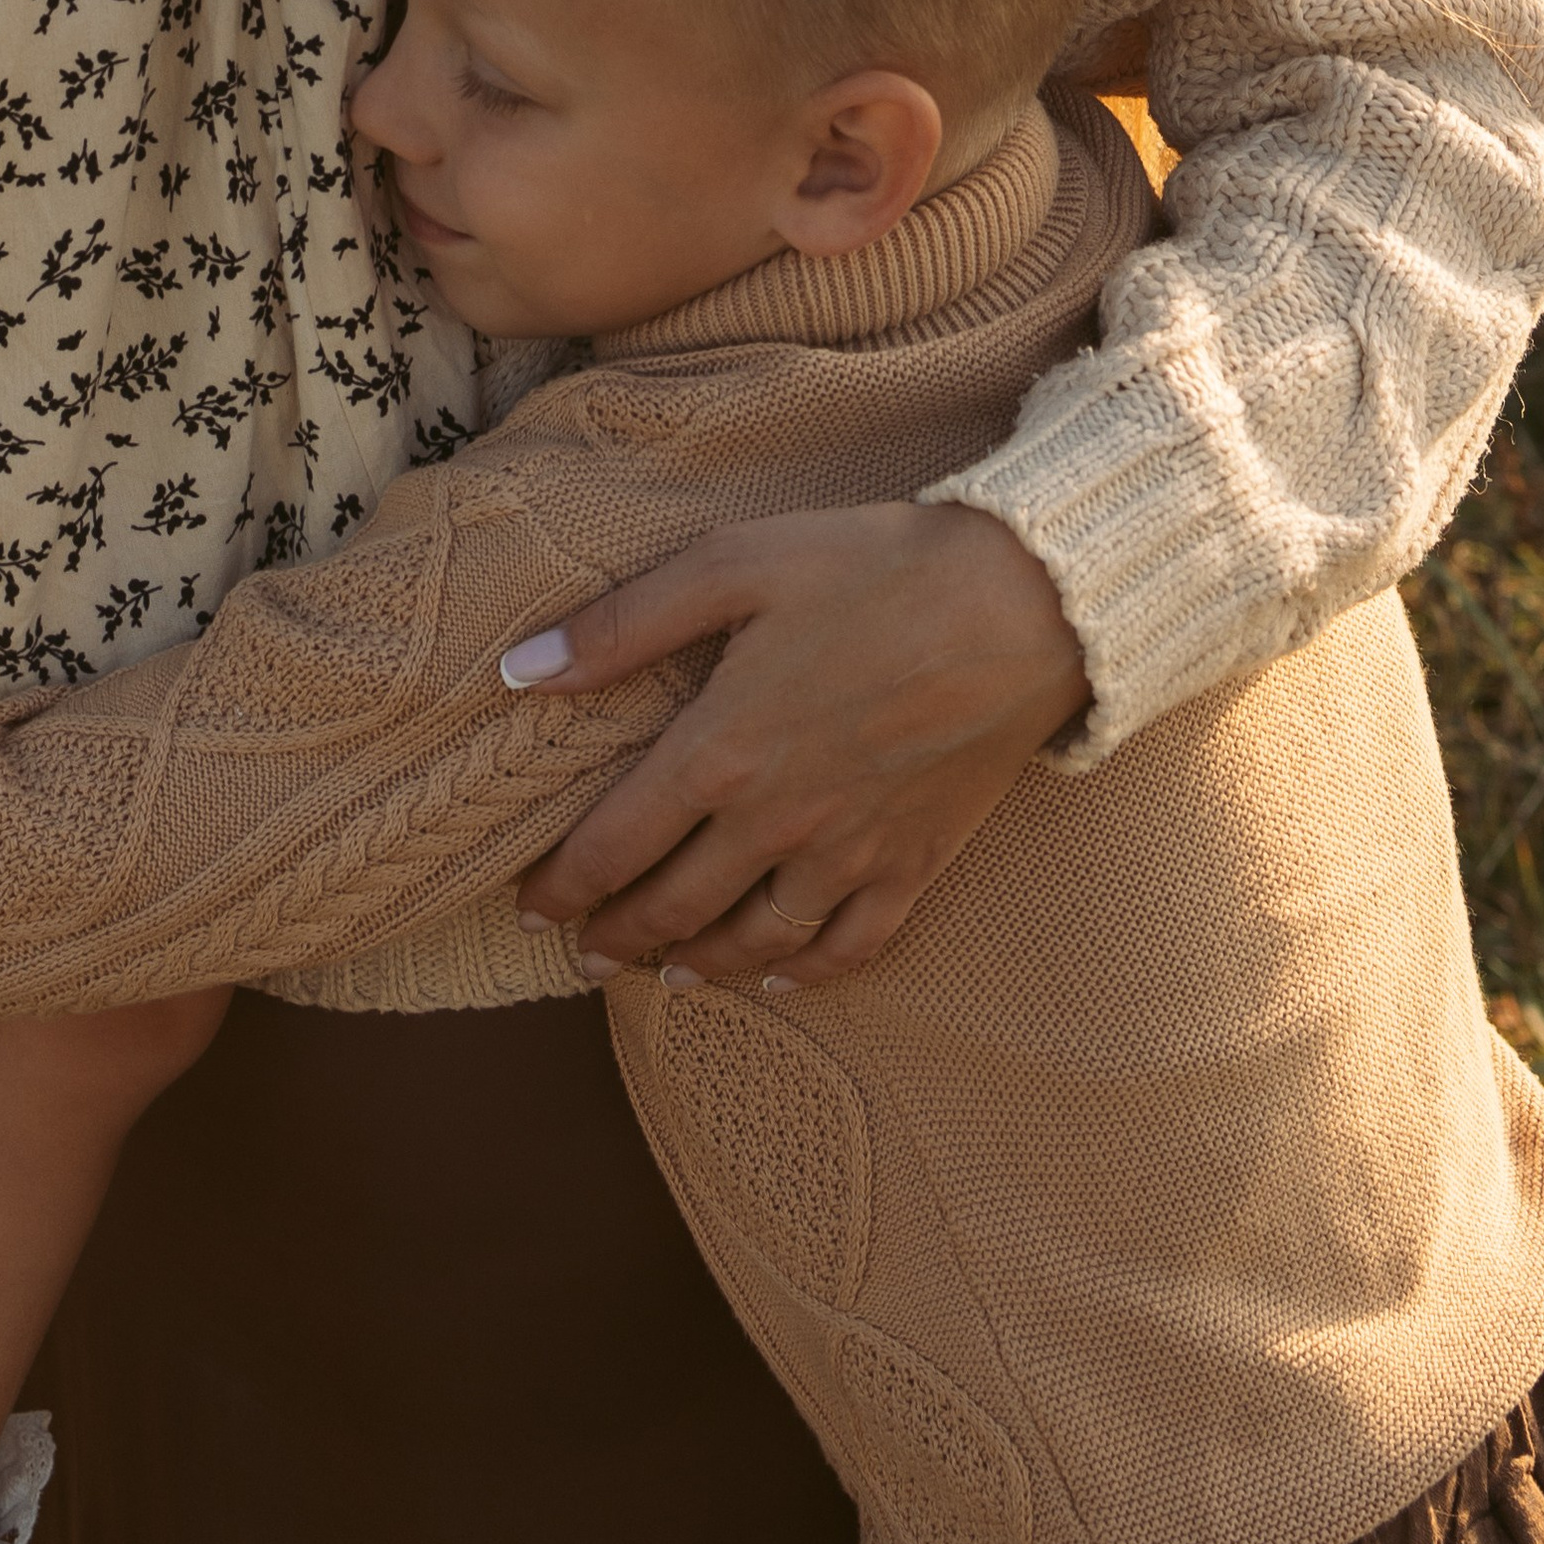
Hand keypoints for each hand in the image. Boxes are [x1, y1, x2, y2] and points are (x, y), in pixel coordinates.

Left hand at [505, 503, 1085, 989]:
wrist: (1025, 601)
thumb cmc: (873, 566)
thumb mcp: (733, 565)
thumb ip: (621, 625)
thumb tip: (517, 671)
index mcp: (720, 752)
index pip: (613, 846)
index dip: (559, 887)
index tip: (527, 907)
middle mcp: (776, 823)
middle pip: (674, 907)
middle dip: (616, 936)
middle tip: (580, 949)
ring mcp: (850, 852)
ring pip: (755, 941)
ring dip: (698, 964)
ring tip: (665, 972)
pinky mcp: (916, 860)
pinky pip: (851, 944)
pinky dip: (807, 974)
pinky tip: (780, 978)